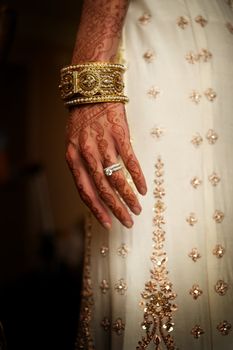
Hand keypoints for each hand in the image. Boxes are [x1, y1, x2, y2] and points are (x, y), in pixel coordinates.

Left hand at [65, 102, 146, 228]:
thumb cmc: (83, 119)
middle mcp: (86, 153)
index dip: (96, 209)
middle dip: (115, 208)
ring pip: (116, 178)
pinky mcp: (119, 134)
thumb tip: (96, 189)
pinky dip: (137, 177)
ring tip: (137, 208)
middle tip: (127, 221)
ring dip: (128, 196)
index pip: (84, 191)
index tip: (107, 223)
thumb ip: (82, 164)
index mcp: (73, 158)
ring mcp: (103, 143)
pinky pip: (130, 160)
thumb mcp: (74, 143)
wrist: (91, 90)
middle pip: (102, 188)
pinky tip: (143, 189)